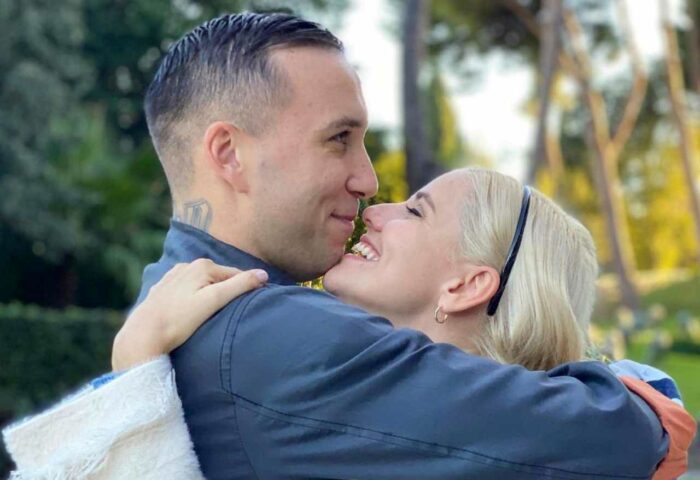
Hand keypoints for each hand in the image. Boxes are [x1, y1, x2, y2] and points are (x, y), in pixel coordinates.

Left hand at [112, 259, 267, 370]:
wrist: (143, 334)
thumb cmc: (179, 320)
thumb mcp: (214, 301)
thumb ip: (240, 285)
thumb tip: (263, 274)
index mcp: (202, 266)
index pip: (235, 275)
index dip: (246, 289)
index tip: (252, 305)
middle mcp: (187, 266)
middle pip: (218, 279)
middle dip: (227, 292)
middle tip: (231, 313)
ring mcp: (173, 277)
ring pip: (202, 284)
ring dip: (211, 295)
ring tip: (213, 314)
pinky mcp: (162, 290)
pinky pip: (187, 290)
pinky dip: (195, 298)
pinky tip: (193, 312)